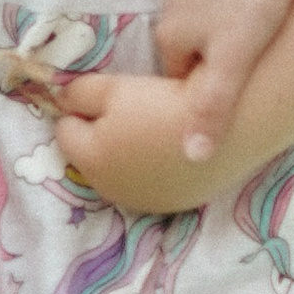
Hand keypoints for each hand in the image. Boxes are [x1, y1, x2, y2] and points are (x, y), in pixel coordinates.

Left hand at [31, 65, 238, 216]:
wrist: (229, 126)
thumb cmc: (165, 102)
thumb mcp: (115, 87)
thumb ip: (78, 94)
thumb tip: (63, 102)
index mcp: (89, 160)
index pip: (64, 130)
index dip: (80, 109)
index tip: (104, 96)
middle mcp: (109, 190)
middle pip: (89, 156)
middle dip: (99, 134)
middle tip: (130, 110)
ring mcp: (141, 202)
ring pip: (117, 173)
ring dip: (123, 154)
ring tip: (150, 129)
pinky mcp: (171, 205)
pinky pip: (147, 185)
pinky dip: (150, 170)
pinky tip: (168, 151)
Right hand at [152, 0, 293, 160]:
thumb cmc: (258, 0)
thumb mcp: (234, 62)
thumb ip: (212, 108)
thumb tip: (193, 158)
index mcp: (167, 34)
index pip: (179, 84)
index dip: (208, 95)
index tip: (239, 95)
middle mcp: (174, 10)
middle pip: (195, 59)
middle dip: (221, 71)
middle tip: (257, 72)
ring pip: (213, 35)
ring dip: (235, 46)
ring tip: (266, 46)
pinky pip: (227, 12)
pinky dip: (244, 20)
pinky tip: (269, 17)